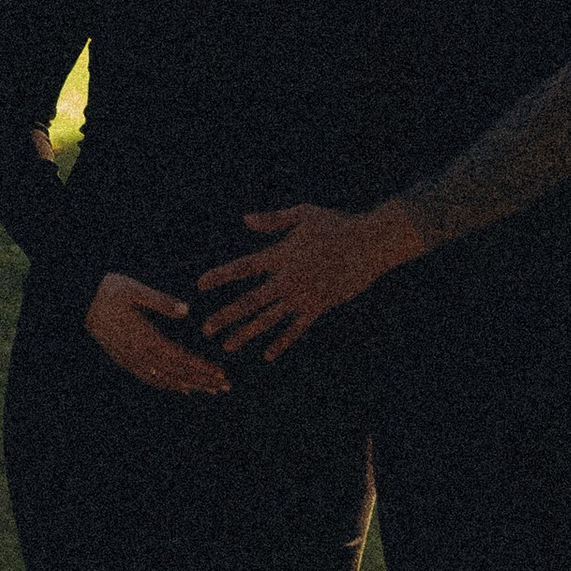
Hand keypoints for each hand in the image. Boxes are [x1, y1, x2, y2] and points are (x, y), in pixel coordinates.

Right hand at [84, 271, 229, 395]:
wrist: (80, 301)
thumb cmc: (109, 291)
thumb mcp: (134, 290)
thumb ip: (160, 301)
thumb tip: (186, 310)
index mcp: (144, 338)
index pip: (179, 358)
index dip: (200, 367)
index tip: (221, 373)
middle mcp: (138, 354)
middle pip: (176, 373)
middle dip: (202, 380)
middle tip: (225, 387)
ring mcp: (130, 360)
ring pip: (164, 379)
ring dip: (190, 385)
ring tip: (210, 390)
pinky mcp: (124, 360)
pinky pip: (150, 378)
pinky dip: (169, 385)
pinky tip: (182, 388)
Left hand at [197, 202, 423, 359]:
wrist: (370, 244)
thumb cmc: (337, 224)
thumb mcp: (304, 215)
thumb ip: (274, 221)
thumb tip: (245, 220)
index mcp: (281, 254)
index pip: (244, 268)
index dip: (221, 276)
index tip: (200, 285)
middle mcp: (288, 278)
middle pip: (250, 301)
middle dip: (226, 316)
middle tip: (205, 330)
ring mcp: (303, 295)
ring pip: (269, 319)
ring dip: (246, 334)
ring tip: (227, 346)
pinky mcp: (318, 306)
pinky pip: (296, 329)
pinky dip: (282, 342)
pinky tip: (268, 355)